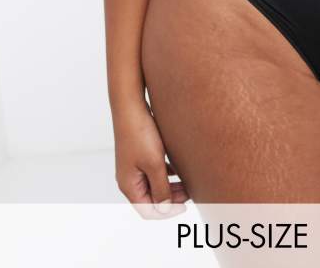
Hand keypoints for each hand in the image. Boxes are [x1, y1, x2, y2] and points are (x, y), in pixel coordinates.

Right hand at [113, 103, 188, 218]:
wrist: (131, 106)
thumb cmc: (140, 134)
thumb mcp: (154, 164)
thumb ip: (161, 188)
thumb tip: (165, 209)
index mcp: (129, 185)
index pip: (147, 210)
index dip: (167, 212)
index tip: (185, 206)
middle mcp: (129, 178)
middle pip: (151, 199)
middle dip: (171, 199)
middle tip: (190, 192)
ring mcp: (133, 166)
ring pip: (154, 185)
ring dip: (170, 186)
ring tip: (188, 182)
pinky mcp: (139, 155)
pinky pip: (153, 172)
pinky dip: (166, 174)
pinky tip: (178, 168)